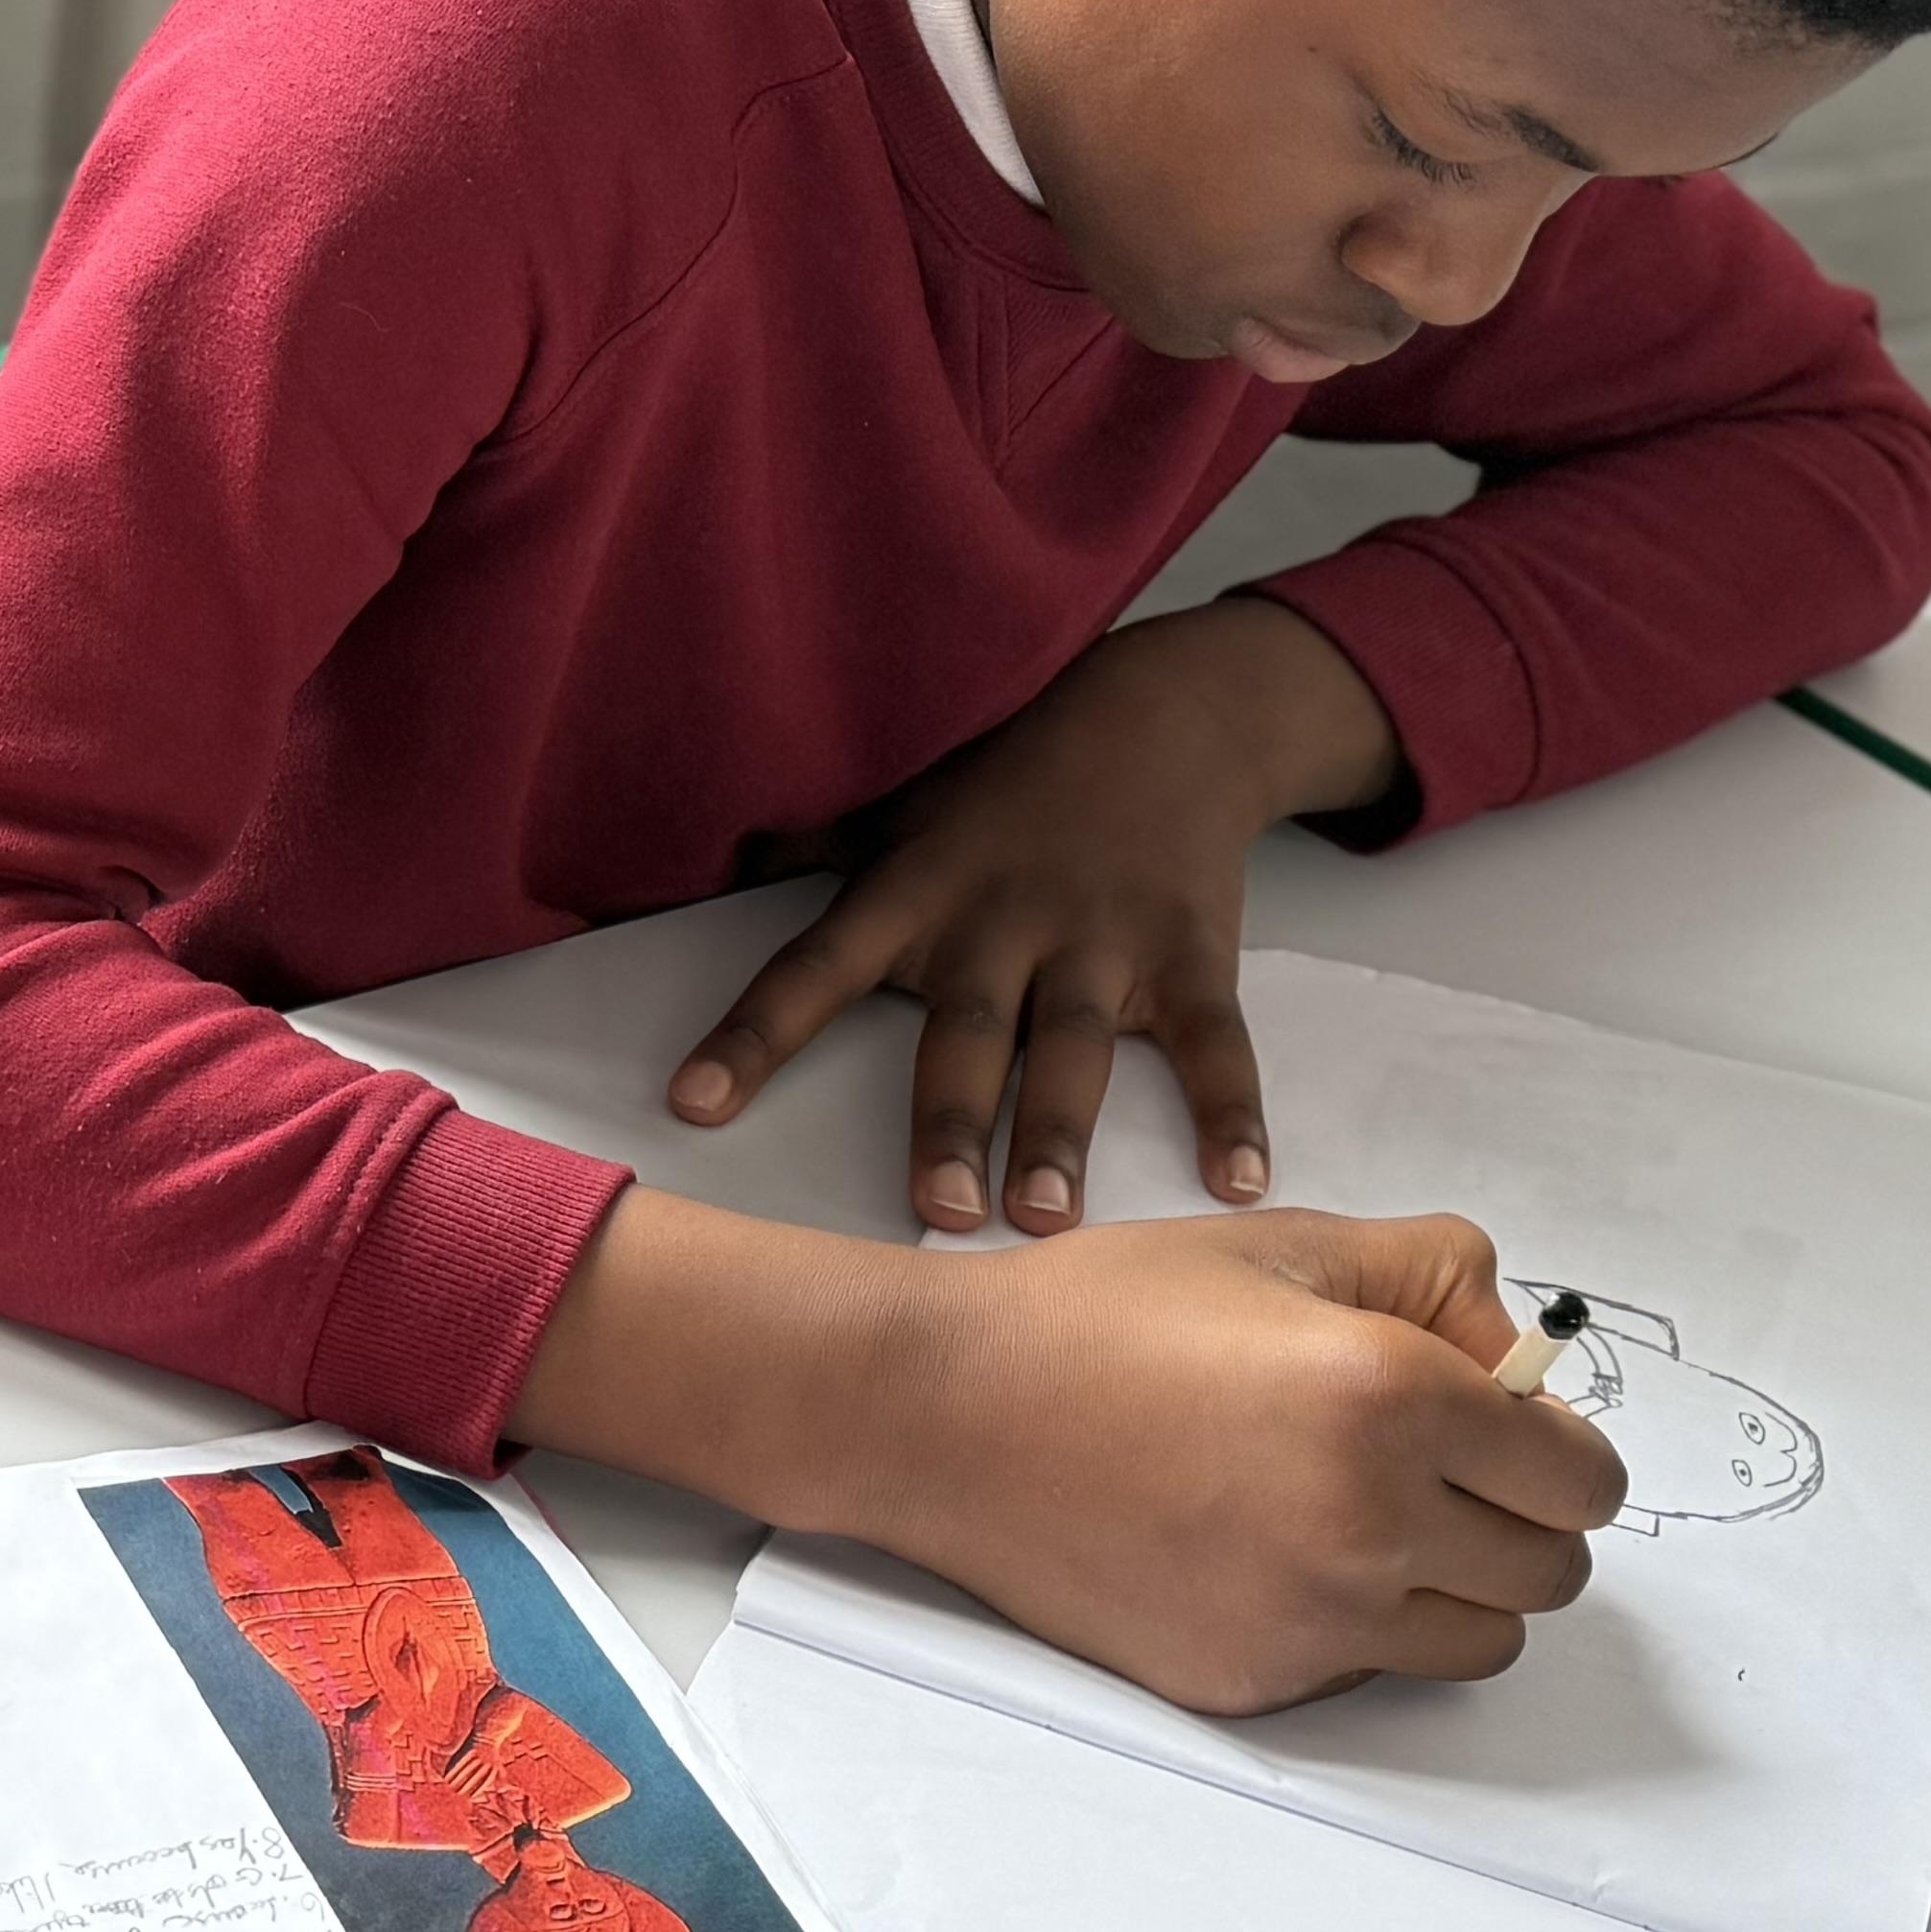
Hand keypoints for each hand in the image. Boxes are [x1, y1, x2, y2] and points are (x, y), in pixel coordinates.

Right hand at [510, 1193, 1618, 1714]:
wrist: (942, 1414)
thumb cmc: (1097, 1318)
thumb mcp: (1279, 1245)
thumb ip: (1435, 1278)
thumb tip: (1517, 1354)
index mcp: (1393, 1399)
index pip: (1583, 1479)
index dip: (1558, 1449)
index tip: (1512, 1434)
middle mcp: (1369, 1523)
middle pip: (1551, 1574)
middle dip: (1516, 1520)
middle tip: (1440, 1475)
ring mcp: (1309, 1620)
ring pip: (1480, 1644)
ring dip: (1453, 1590)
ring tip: (1363, 1524)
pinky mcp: (1251, 1681)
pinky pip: (1367, 1672)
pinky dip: (1350, 1627)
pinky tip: (1267, 1555)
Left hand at [668, 599, 1401, 1236]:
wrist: (1172, 713)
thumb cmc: (1014, 771)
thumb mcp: (907, 796)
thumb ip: (821, 841)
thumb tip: (727, 853)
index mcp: (915, 891)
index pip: (815, 968)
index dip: (752, 1036)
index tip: (692, 1104)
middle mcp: (1001, 920)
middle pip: (965, 1033)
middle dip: (947, 1122)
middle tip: (937, 1213)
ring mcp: (1100, 939)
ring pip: (1073, 1048)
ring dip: (1059, 1133)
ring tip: (1046, 1218)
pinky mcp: (1191, 953)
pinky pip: (1212, 1041)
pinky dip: (1232, 1109)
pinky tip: (1239, 1180)